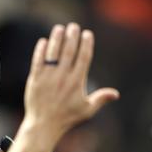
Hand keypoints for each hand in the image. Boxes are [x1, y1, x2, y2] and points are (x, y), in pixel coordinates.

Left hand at [23, 23, 118, 141]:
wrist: (43, 125)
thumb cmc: (67, 118)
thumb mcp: (86, 110)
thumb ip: (101, 99)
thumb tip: (116, 94)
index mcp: (77, 82)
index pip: (83, 58)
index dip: (86, 44)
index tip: (87, 34)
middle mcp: (62, 77)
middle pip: (68, 52)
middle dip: (72, 37)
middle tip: (73, 26)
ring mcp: (48, 78)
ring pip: (52, 54)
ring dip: (56, 39)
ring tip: (59, 28)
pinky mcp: (35, 80)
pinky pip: (37, 61)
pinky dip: (40, 51)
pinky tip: (43, 42)